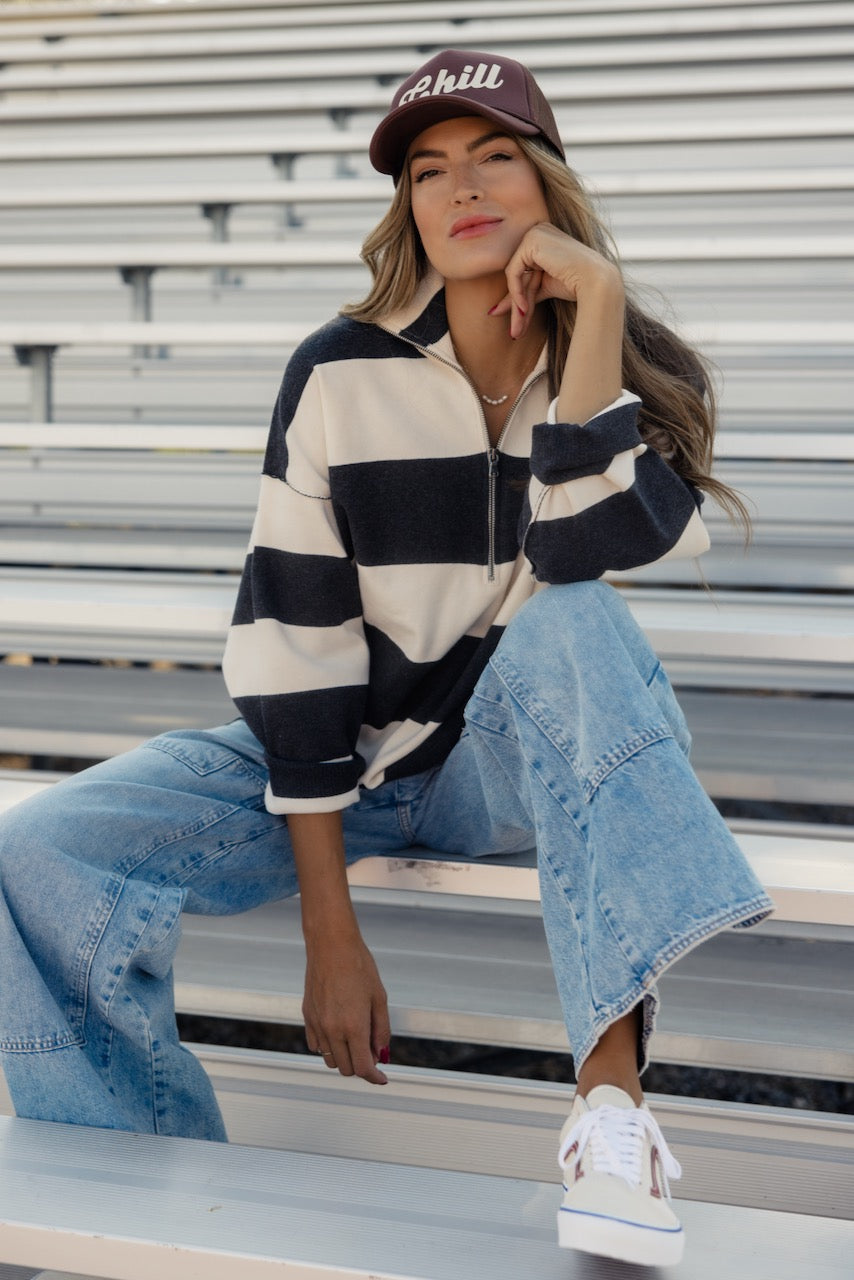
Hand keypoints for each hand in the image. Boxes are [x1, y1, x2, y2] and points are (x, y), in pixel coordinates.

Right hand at [303, 930, 390, 1084]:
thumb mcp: (379, 998)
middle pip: (347, 1068)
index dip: (375, 1077)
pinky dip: (329, 1047)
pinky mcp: (307, 1017)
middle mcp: (332, 1030)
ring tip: (357, 1038)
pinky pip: (317, 1046)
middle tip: (373, 1050)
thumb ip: (381, 1029)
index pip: (364, 1068)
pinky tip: (339, 1032)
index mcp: (353, 1027)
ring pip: (330, 1060)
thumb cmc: (358, 966)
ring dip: (345, 1057)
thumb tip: (381, 1053)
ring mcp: (317, 1025)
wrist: (331, 945)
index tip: (382, 1078)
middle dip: (362, 1066)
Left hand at [489, 223, 623, 339]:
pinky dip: (516, 292)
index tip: (517, 324)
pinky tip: (525, 308)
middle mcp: (537, 231)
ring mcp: (535, 233)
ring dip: (516, 303)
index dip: (520, 299)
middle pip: (518, 274)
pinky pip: (514, 271)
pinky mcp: (532, 241)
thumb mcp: (543, 289)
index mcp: (542, 238)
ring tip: (518, 328)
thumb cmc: (576, 286)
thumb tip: (493, 310)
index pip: (523, 271)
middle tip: (514, 332)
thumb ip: (521, 295)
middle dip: (517, 305)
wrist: (596, 283)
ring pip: (514, 274)